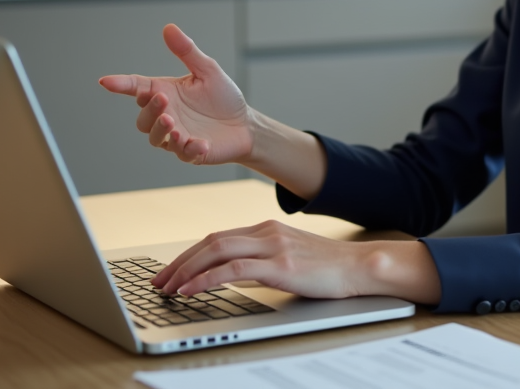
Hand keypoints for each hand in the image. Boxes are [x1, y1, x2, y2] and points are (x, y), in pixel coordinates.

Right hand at [99, 24, 251, 164]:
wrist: (245, 125)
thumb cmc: (223, 97)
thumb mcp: (207, 70)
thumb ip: (187, 52)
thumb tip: (168, 28)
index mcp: (166, 92)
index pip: (137, 88)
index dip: (120, 84)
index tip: (106, 81)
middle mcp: (167, 115)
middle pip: (143, 118)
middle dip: (149, 110)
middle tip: (163, 100)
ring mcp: (177, 136)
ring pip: (155, 138)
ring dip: (161, 130)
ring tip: (172, 122)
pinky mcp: (192, 152)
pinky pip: (183, 154)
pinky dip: (189, 149)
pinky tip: (200, 143)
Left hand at [151, 220, 441, 304]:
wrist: (360, 266)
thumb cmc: (328, 268)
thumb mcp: (289, 259)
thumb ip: (263, 261)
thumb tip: (234, 277)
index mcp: (266, 229)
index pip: (217, 238)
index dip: (189, 254)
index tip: (171, 271)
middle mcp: (266, 232)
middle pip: (210, 242)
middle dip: (180, 262)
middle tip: (159, 281)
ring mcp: (273, 246)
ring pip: (216, 252)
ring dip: (186, 271)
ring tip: (168, 289)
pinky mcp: (280, 265)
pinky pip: (233, 270)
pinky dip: (206, 279)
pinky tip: (191, 290)